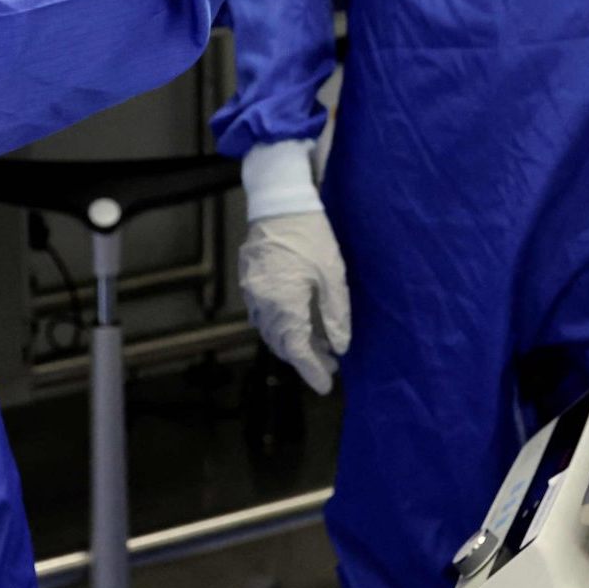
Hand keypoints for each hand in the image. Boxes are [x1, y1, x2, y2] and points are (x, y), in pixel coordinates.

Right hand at [239, 212, 351, 394]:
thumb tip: (339, 347)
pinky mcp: (248, 279)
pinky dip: (281, 323)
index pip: (296, 349)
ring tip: (320, 343)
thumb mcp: (332, 275)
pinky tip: (300, 320)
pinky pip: (263, 313)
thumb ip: (336, 315)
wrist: (280, 202)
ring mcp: (252, 291)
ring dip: (292, 341)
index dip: (311, 370)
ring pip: (270, 330)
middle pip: (281, 342)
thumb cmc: (312, 235)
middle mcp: (262, 302)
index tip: (326, 386)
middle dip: (305, 356)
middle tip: (330, 363)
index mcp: (284, 303)